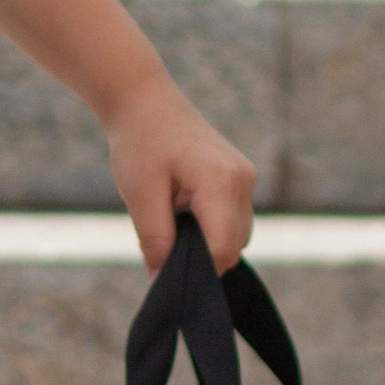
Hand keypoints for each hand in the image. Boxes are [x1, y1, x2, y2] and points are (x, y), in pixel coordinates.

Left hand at [103, 76, 256, 275]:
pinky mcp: (240, 177)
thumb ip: (155, 242)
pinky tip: (181, 212)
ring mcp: (246, 177)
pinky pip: (233, 219)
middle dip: (200, 258)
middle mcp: (243, 180)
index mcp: (222, 183)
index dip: (194, 270)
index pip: (221, 250)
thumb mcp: (140, 196)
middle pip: (233, 247)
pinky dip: (210, 227)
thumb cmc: (139, 142)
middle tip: (161, 245)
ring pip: (236, 236)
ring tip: (169, 221)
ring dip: (205, 242)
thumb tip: (160, 283)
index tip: (163, 272)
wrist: (144, 101)